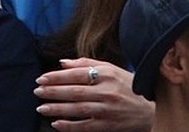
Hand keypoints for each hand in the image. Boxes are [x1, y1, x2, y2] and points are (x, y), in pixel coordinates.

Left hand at [34, 58, 153, 130]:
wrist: (150, 109)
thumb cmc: (128, 86)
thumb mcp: (112, 69)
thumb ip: (87, 64)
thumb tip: (62, 62)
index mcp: (108, 74)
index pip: (77, 74)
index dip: (57, 76)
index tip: (42, 78)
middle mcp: (107, 91)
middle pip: (75, 91)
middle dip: (53, 91)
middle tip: (37, 91)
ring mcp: (107, 110)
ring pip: (77, 109)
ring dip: (57, 108)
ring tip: (41, 107)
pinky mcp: (108, 125)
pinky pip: (85, 126)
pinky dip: (69, 126)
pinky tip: (56, 124)